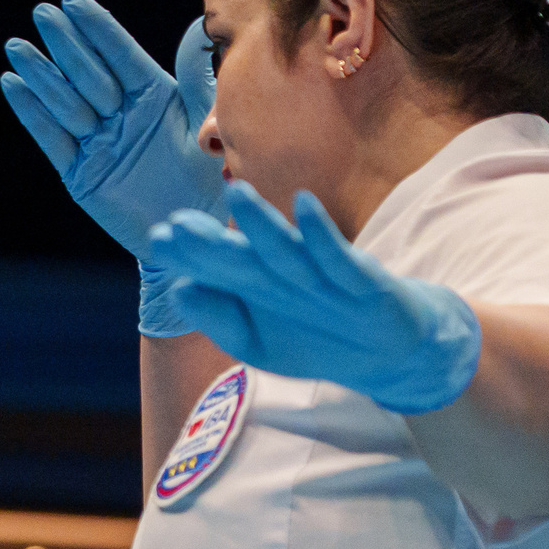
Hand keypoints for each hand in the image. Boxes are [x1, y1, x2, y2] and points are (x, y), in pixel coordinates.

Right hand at [2, 0, 224, 335]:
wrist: (197, 233)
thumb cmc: (214, 176)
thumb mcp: (208, 122)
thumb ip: (196, 77)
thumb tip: (199, 26)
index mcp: (154, 95)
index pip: (120, 55)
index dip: (98, 30)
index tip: (74, 2)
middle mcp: (122, 114)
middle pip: (88, 74)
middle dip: (66, 45)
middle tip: (41, 13)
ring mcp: (99, 143)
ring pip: (66, 103)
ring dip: (41, 74)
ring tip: (18, 47)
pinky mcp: (81, 173)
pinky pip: (52, 140)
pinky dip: (32, 114)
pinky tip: (13, 84)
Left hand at [151, 182, 482, 413]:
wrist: (389, 354)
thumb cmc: (317, 338)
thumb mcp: (257, 343)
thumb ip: (221, 318)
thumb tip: (180, 289)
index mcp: (259, 285)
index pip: (219, 266)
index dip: (191, 253)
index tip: (160, 239)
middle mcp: (288, 274)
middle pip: (247, 255)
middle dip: (214, 240)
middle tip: (179, 223)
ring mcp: (325, 276)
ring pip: (290, 252)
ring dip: (264, 225)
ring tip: (236, 194)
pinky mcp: (363, 282)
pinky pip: (341, 257)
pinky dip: (324, 235)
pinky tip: (304, 206)